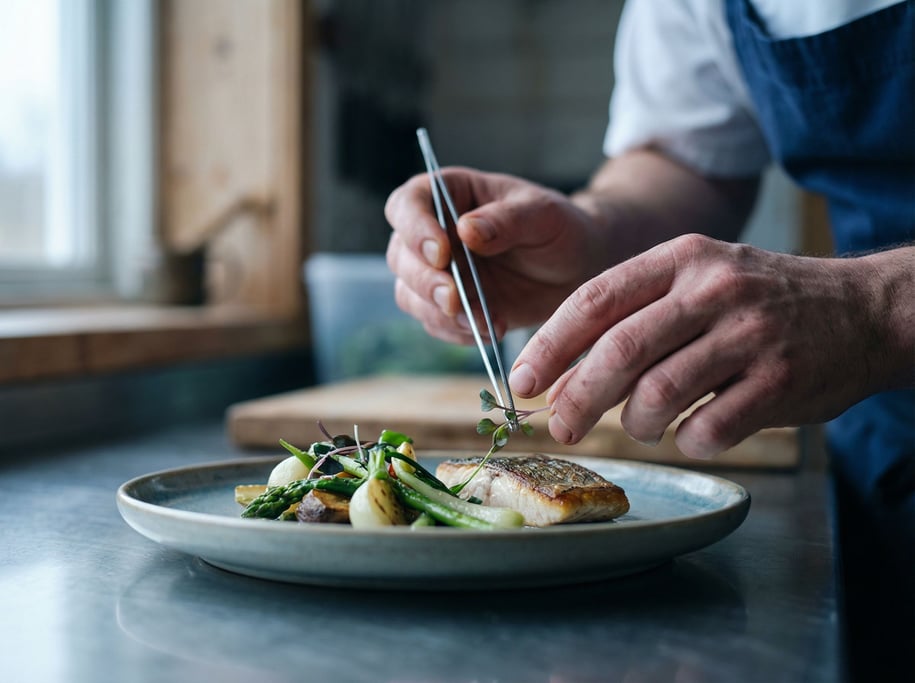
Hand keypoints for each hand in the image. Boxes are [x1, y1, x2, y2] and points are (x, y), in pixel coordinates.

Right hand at [384, 167, 605, 344]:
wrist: (575, 268)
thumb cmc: (558, 228)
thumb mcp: (543, 215)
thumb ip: (507, 220)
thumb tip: (466, 230)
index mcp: (449, 194)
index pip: (408, 204)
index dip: (415, 228)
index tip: (441, 252)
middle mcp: (433, 232)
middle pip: (401, 256)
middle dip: (424, 280)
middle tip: (454, 299)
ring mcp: (437, 273)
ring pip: (409, 294)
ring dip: (438, 312)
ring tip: (482, 320)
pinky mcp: (449, 307)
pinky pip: (436, 323)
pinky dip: (458, 331)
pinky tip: (492, 329)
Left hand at [509, 234, 909, 458]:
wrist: (861, 309)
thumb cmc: (759, 301)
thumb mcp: (699, 278)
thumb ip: (637, 311)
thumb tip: (564, 370)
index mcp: (681, 259)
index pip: (595, 299)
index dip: (550, 345)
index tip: (523, 381)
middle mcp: (713, 289)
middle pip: (620, 349)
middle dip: (577, 396)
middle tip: (560, 425)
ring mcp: (751, 334)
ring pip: (660, 393)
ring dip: (635, 423)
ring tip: (638, 426)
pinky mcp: (782, 380)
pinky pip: (711, 427)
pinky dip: (688, 441)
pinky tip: (691, 435)